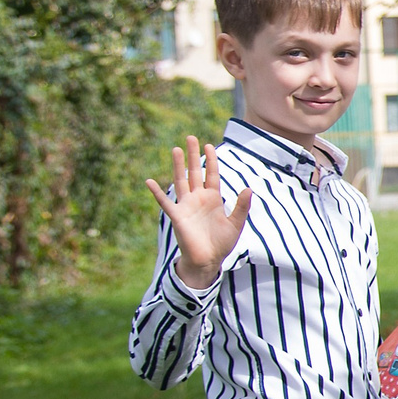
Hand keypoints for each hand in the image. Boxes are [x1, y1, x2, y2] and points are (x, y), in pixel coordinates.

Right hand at [145, 136, 251, 289]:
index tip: (209, 145)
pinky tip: (149, 181)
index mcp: (213, 199)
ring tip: (176, 149)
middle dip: (193, 156)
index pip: (212, 175)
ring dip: (178, 166)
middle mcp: (199, 199)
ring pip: (181, 181)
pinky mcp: (177, 216)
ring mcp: (187, 206)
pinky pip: (165, 202)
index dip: (211, 161)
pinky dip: (156, 192)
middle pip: (195, 173)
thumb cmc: (221, 243)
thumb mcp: (236, 224)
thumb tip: (248, 189)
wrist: (208, 260)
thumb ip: (242, 207)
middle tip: (190, 137)